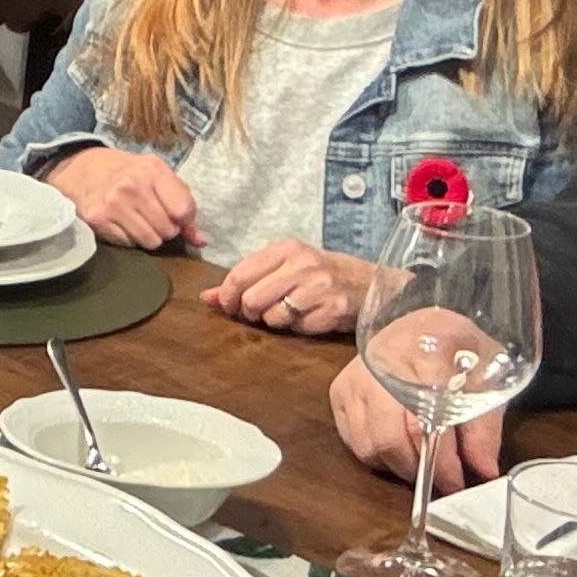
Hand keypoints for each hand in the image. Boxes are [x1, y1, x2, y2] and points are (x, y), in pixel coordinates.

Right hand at [44, 146, 197, 250]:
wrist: (84, 170)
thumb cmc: (129, 174)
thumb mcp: (158, 177)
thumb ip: (184, 204)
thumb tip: (201, 241)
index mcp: (153, 170)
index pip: (184, 210)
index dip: (184, 219)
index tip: (175, 215)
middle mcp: (132, 185)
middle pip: (168, 230)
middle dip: (165, 228)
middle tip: (152, 217)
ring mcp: (113, 203)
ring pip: (150, 242)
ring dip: (148, 236)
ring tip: (138, 220)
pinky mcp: (98, 219)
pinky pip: (129, 244)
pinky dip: (128, 238)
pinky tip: (121, 223)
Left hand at [204, 239, 371, 336]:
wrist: (369, 284)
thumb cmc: (321, 275)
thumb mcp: (285, 267)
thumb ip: (246, 279)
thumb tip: (207, 297)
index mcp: (287, 248)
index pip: (240, 274)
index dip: (227, 296)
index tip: (230, 305)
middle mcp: (303, 264)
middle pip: (252, 299)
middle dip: (249, 312)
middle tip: (258, 312)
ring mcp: (319, 287)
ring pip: (271, 317)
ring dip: (273, 321)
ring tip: (288, 312)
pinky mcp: (331, 310)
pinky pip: (295, 329)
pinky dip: (296, 328)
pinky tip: (308, 317)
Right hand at [328, 320, 506, 488]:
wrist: (422, 321)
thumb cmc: (457, 347)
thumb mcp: (486, 377)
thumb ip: (483, 426)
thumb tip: (484, 471)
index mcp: (421, 355)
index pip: (423, 422)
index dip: (440, 461)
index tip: (457, 482)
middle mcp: (379, 366)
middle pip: (390, 439)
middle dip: (419, 469)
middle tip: (443, 482)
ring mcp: (355, 379)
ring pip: (369, 445)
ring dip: (399, 466)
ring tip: (424, 463)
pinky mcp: (340, 391)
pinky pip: (354, 441)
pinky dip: (379, 456)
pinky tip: (401, 448)